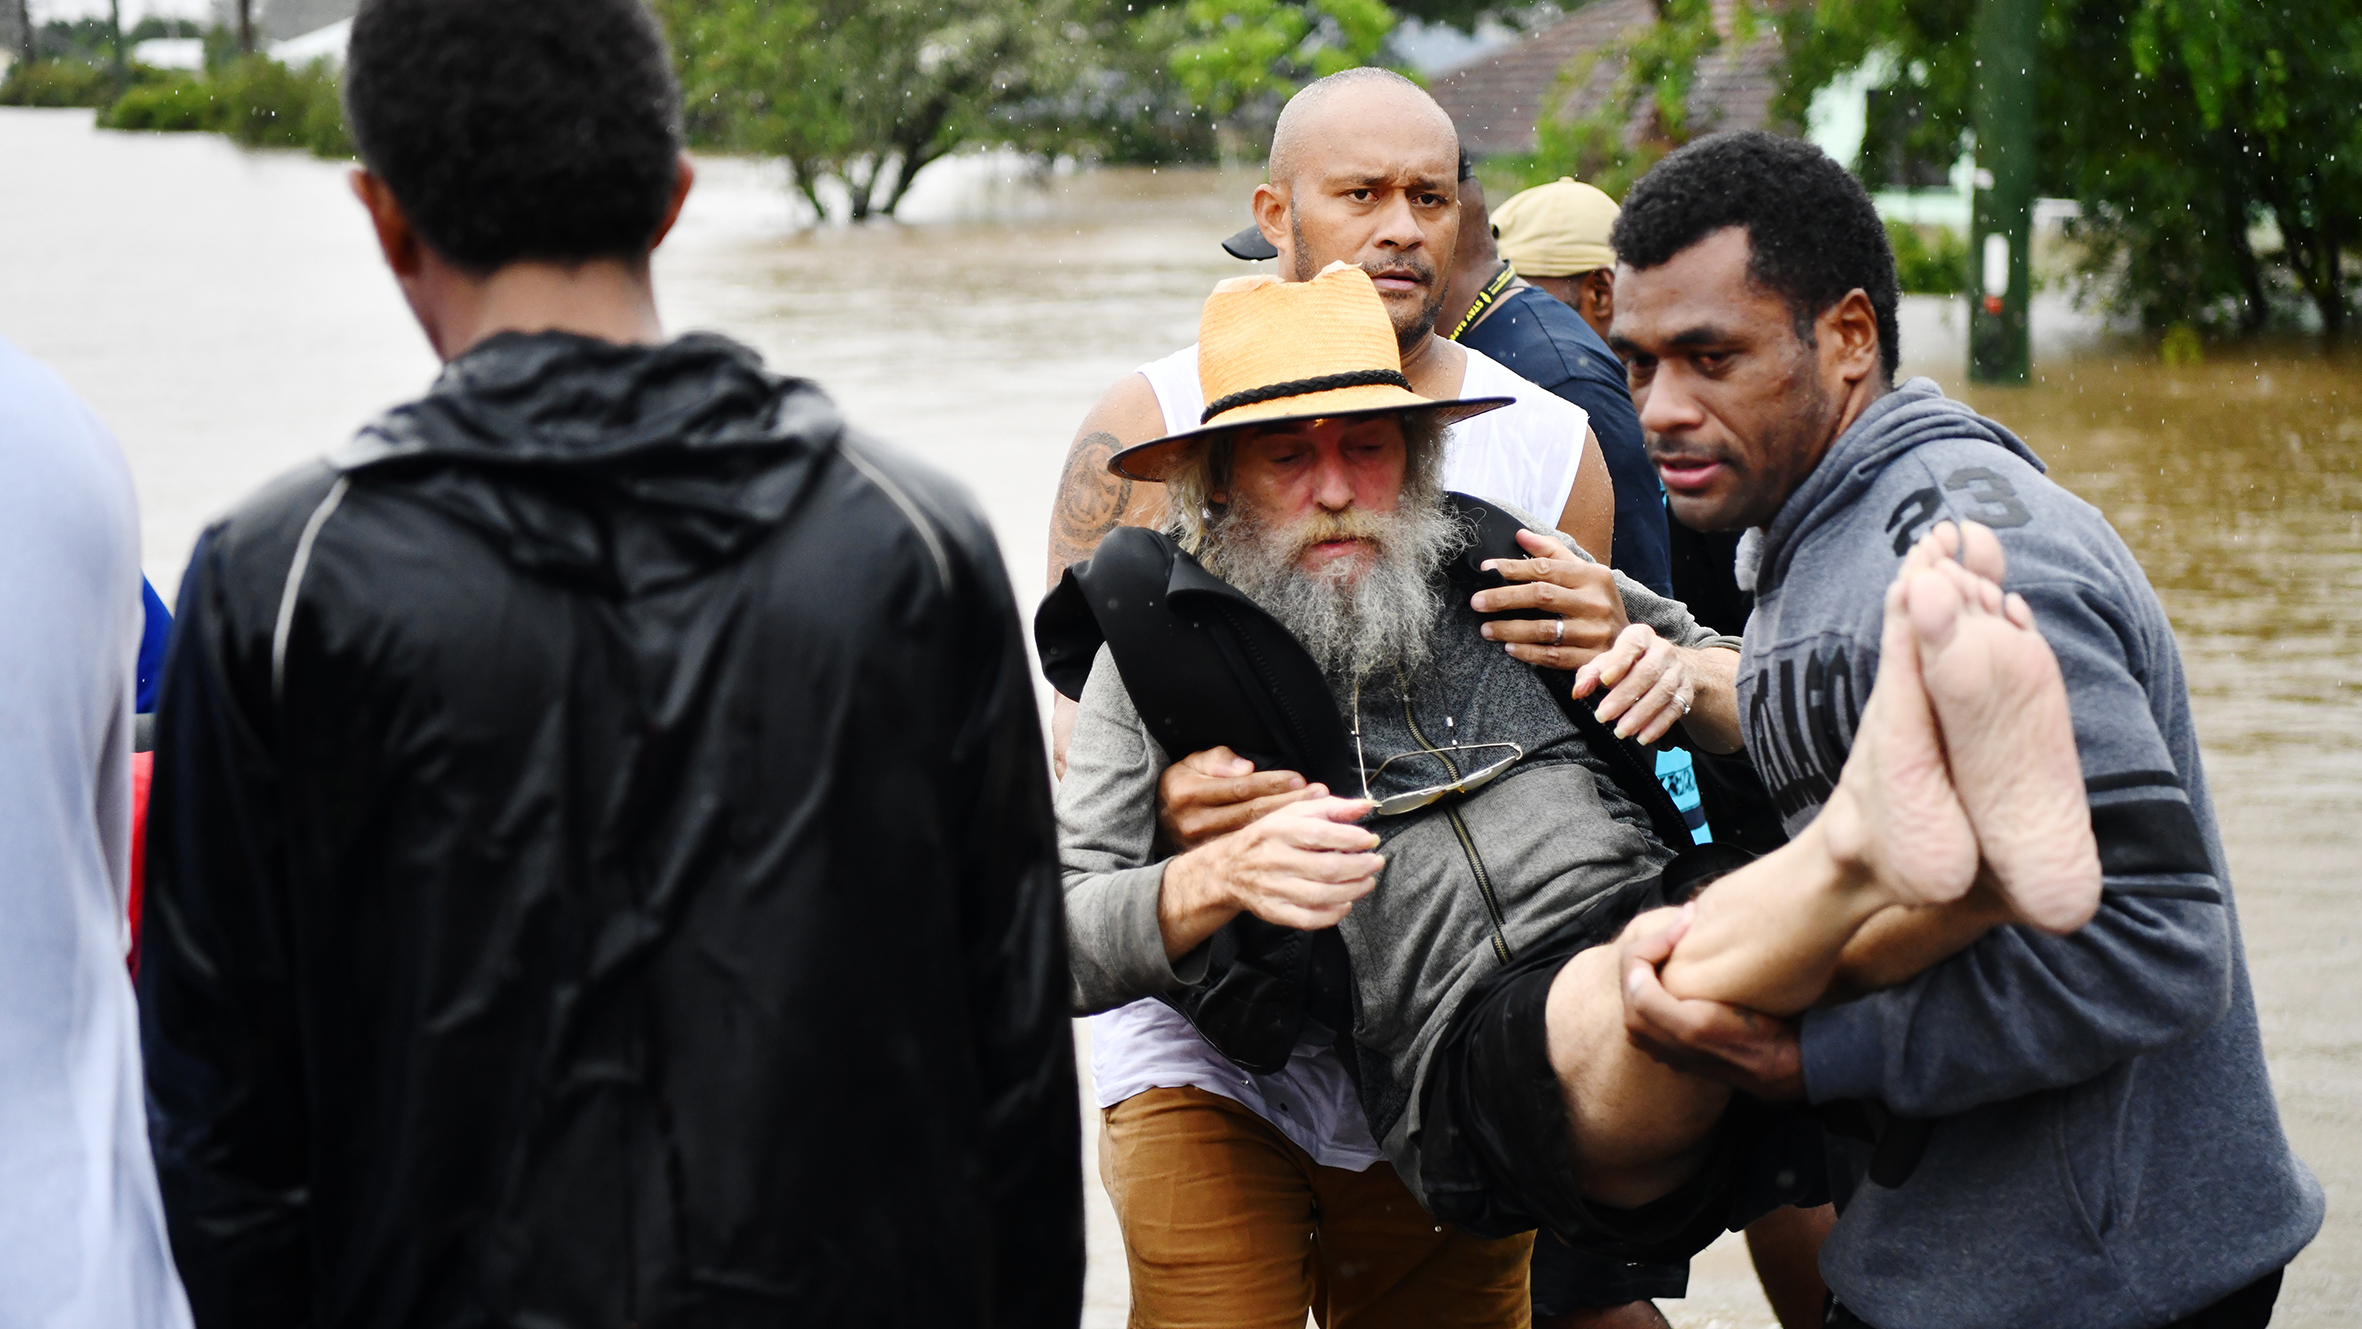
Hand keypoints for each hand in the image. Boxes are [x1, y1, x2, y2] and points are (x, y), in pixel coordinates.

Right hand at [1157, 746, 1326, 853]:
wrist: (1157, 820)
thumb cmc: (1182, 785)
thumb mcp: (1191, 763)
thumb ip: (1217, 760)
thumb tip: (1245, 768)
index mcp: (1190, 793)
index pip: (1240, 788)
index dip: (1272, 783)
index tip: (1300, 780)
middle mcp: (1196, 821)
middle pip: (1252, 813)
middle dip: (1290, 804)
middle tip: (1319, 795)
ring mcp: (1203, 844)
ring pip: (1255, 834)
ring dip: (1289, 824)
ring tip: (1319, 815)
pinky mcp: (1213, 859)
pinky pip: (1250, 850)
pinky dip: (1277, 843)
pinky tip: (1299, 838)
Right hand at [1159, 797, 1382, 956]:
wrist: (1228, 868)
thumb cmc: (1268, 837)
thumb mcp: (1294, 812)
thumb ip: (1331, 807)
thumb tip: (1364, 807)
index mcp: (1280, 830)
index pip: (1320, 834)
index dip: (1351, 838)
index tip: (1370, 840)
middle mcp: (1275, 859)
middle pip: (1326, 868)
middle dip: (1360, 866)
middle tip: (1376, 862)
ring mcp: (1274, 888)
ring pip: (1320, 895)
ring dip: (1353, 890)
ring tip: (1367, 881)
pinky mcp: (1274, 911)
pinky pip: (1308, 918)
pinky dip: (1332, 914)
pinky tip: (1345, 903)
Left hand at [1472, 529, 1629, 668]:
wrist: (1630, 646)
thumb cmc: (1597, 602)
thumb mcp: (1585, 573)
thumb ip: (1553, 552)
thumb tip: (1520, 535)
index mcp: (1592, 576)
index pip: (1546, 568)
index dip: (1513, 568)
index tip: (1486, 569)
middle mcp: (1595, 602)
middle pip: (1541, 596)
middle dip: (1504, 598)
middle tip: (1477, 602)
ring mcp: (1594, 632)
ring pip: (1544, 629)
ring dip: (1510, 629)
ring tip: (1485, 629)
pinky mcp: (1591, 659)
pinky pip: (1553, 656)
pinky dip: (1528, 653)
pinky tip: (1509, 648)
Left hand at [1572, 624, 1695, 743]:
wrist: (1667, 668)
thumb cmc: (1629, 664)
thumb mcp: (1607, 663)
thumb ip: (1590, 675)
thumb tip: (1578, 692)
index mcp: (1641, 636)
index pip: (1631, 645)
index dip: (1618, 662)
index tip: (1604, 680)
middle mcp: (1663, 650)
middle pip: (1646, 673)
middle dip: (1623, 696)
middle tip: (1603, 716)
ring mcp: (1677, 671)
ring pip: (1662, 692)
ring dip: (1640, 714)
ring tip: (1621, 731)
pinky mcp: (1686, 692)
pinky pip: (1675, 709)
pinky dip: (1658, 725)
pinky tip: (1643, 737)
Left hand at [1619, 906, 1805, 1100]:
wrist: (1782, 1062)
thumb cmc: (1744, 1041)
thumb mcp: (1697, 1026)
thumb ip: (1652, 1004)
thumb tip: (1634, 974)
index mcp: (1641, 1025)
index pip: (1633, 962)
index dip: (1659, 936)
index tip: (1690, 919)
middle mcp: (1646, 1027)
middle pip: (1638, 964)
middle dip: (1662, 937)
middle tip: (1692, 916)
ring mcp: (1663, 1025)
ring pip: (1652, 970)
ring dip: (1670, 947)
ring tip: (1694, 928)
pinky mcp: (1683, 1022)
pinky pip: (1667, 981)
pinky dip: (1678, 959)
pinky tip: (1701, 950)